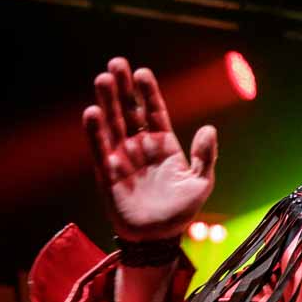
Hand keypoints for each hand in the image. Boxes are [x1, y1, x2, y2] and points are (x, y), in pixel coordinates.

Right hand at [84, 57, 217, 240]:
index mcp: (165, 146)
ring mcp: (123, 158)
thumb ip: (205, 156)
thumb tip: (209, 129)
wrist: (158, 238)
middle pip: (130, 112)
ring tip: (103, 78)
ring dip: (107, 102)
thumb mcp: (201, 183)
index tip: (143, 73)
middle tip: (117, 63)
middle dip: (124, 89)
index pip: (155, 113)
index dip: (149, 94)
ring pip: (113, 125)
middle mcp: (141, 147)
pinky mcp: (107, 173)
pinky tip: (92, 112)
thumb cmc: (181, 211)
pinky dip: (95, 132)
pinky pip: (99, 149)